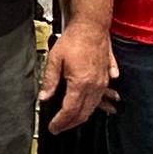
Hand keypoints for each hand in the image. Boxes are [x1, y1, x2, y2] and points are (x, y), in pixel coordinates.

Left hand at [38, 17, 116, 131]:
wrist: (91, 26)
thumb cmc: (74, 40)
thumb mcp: (54, 60)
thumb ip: (49, 81)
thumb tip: (44, 97)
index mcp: (81, 84)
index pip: (70, 111)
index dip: (61, 122)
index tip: (54, 127)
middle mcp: (95, 85)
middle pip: (84, 112)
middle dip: (71, 123)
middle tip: (60, 127)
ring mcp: (103, 81)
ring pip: (95, 106)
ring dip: (84, 115)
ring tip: (73, 120)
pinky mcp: (107, 75)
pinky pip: (104, 94)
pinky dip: (100, 102)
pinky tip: (100, 105)